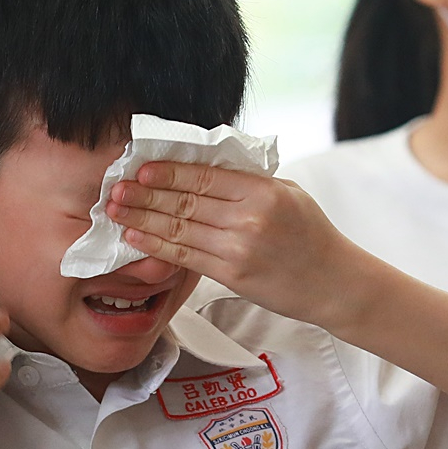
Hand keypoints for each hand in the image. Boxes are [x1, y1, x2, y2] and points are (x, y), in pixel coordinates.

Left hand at [104, 162, 365, 329]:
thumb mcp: (287, 194)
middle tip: (115, 186)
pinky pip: (185, 257)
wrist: (333, 283)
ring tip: (114, 209)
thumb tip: (204, 165)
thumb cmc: (311, 234)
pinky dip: (155, 246)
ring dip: (142, 218)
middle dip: (145, 194)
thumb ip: (248, 181)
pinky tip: (134, 236)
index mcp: (263, 192)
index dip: (169, 172)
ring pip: (179, 229)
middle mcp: (249, 219)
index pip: (205, 177)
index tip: (142, 168)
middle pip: (186, 202)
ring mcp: (238, 249)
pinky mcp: (231, 275)